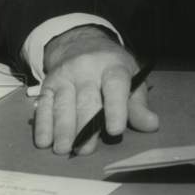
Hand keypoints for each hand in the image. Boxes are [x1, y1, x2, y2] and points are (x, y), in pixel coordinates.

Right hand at [34, 25, 158, 154]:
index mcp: (113, 66)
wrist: (81, 44)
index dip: (116, 108)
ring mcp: (65, 75)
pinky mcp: (48, 84)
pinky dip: (43, 125)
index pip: (115, 85)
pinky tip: (44, 142)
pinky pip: (44, 105)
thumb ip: (138, 105)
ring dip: (62, 128)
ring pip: (63, 104)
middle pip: (86, 99)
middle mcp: (87, 68)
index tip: (116, 130)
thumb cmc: (112, 69)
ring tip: (64, 149)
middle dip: (85, 126)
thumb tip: (151, 125)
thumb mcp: (131, 80)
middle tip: (86, 150)